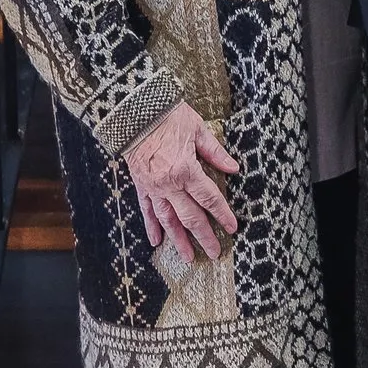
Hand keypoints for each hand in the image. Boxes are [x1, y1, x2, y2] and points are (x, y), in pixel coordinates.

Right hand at [125, 102, 240, 261]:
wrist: (133, 111)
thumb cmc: (168, 116)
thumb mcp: (198, 130)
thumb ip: (216, 152)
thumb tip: (234, 168)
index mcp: (186, 170)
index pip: (209, 199)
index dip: (222, 214)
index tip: (232, 228)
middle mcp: (169, 184)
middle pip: (190, 216)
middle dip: (203, 236)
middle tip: (214, 253)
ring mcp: (153, 187)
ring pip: (168, 220)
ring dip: (178, 239)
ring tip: (188, 257)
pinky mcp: (140, 185)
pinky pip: (146, 210)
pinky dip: (151, 226)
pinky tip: (156, 241)